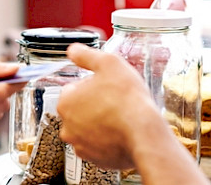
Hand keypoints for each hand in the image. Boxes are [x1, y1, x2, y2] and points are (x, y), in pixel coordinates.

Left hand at [57, 44, 153, 169]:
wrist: (145, 135)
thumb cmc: (127, 99)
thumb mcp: (109, 63)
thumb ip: (86, 55)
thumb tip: (73, 50)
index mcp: (66, 103)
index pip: (74, 88)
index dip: (92, 85)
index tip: (107, 87)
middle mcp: (67, 127)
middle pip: (79, 109)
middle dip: (93, 105)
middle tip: (115, 101)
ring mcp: (80, 146)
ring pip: (87, 128)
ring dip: (99, 123)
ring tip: (120, 118)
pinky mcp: (95, 160)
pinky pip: (98, 145)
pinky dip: (106, 140)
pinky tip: (121, 133)